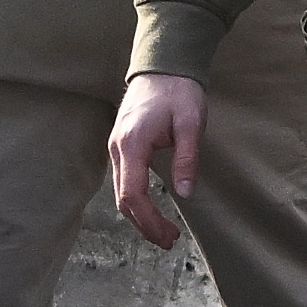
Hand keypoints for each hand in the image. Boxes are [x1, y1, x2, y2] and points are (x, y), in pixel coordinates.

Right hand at [108, 71, 206, 245]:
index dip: (149, 220)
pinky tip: (152, 211)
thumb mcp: (191, 123)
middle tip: (170, 241)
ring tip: (165, 232)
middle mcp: (117, 148)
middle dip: (145, 225)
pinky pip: (123, 182)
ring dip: (140, 216)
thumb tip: (185, 193)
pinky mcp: (121, 147)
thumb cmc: (178, 90)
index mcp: (132, 142)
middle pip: (122, 199)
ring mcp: (116, 147)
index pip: (133, 193)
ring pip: (120, 193)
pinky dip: (136, 202)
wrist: (162, 65)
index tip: (169, 235)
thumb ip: (187, 158)